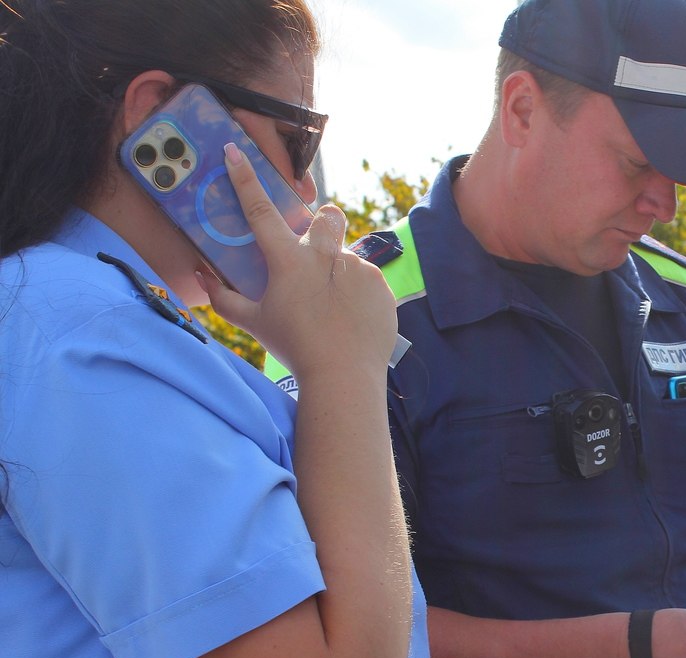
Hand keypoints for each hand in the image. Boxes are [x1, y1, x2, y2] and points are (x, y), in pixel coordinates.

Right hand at [200, 142, 396, 379]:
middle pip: (328, 216)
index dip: (245, 179)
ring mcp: (359, 269)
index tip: (236, 151)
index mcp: (290, 261)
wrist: (344, 376)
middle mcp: (326, 256)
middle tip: (316, 249)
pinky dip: (358, 296)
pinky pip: (367, 282)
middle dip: (323, 221)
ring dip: (339, 274)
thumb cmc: (294, 349)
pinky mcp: (382, 286)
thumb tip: (200, 274)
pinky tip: (351, 320)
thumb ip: (223, 297)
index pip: (261, 211)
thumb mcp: (253, 323)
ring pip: (348, 258)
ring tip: (334, 309)